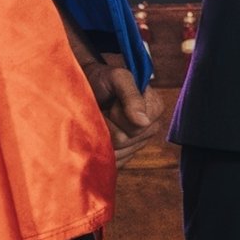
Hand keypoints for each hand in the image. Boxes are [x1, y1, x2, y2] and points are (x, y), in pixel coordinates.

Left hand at [78, 52, 164, 167]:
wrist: (84, 85)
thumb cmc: (103, 79)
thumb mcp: (118, 77)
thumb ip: (132, 96)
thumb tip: (143, 122)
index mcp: (155, 109)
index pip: (138, 126)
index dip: (120, 113)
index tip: (113, 100)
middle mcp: (149, 128)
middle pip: (125, 140)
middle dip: (108, 124)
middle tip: (104, 109)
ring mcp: (136, 144)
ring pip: (117, 152)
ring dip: (101, 134)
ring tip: (101, 119)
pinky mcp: (123, 156)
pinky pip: (112, 161)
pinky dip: (100, 149)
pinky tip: (99, 135)